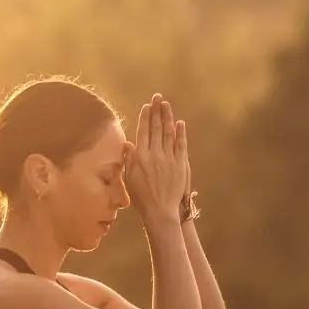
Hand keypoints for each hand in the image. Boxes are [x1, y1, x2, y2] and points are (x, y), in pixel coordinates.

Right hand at [125, 93, 187, 220]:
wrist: (161, 211)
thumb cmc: (141, 198)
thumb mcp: (129, 179)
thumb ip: (129, 160)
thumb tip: (128, 144)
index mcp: (141, 157)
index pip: (143, 132)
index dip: (145, 117)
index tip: (147, 106)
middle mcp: (155, 154)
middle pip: (156, 128)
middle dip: (157, 111)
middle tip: (158, 97)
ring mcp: (169, 158)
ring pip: (169, 133)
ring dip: (168, 117)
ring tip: (167, 105)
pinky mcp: (181, 164)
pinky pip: (181, 145)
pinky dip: (181, 133)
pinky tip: (180, 123)